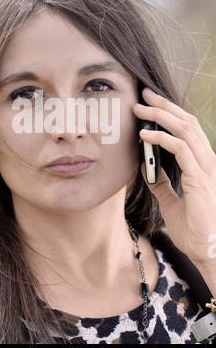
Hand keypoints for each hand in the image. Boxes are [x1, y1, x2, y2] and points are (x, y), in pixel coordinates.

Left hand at [133, 87, 215, 267]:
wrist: (208, 252)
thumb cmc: (194, 229)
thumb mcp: (170, 201)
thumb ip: (161, 183)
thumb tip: (145, 168)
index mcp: (203, 164)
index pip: (188, 129)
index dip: (170, 113)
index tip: (149, 104)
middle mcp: (208, 161)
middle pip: (187, 122)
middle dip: (164, 105)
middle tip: (143, 95)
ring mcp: (207, 168)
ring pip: (185, 129)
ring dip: (160, 116)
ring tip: (139, 109)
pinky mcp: (201, 178)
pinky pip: (180, 148)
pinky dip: (161, 138)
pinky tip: (144, 135)